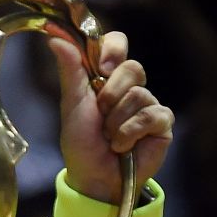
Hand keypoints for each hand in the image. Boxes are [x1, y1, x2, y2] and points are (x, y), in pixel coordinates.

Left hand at [52, 31, 173, 202]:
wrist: (94, 178)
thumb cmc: (81, 143)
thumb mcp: (72, 105)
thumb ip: (69, 70)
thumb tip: (54, 38)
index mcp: (107, 77)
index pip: (117, 43)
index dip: (112, 49)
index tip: (100, 68)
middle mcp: (130, 87)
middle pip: (132, 67)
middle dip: (110, 94)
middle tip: (100, 113)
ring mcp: (148, 104)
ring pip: (139, 95)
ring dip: (116, 122)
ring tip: (109, 138)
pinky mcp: (161, 123)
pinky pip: (151, 116)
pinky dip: (130, 133)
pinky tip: (124, 146)